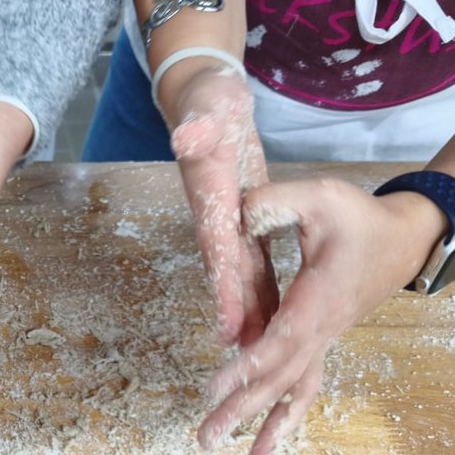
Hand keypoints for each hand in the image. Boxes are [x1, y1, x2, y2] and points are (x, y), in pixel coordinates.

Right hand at [165, 64, 277, 345]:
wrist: (203, 97)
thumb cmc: (207, 99)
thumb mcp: (205, 105)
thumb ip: (195, 126)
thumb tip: (185, 137)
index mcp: (209, 195)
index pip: (216, 246)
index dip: (222, 286)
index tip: (226, 323)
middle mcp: (214, 216)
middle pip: (227, 273)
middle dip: (235, 314)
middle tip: (245, 356)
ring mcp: (227, 221)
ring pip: (240, 275)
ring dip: (247, 311)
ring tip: (257, 352)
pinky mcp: (241, 220)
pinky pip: (251, 263)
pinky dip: (258, 292)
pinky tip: (269, 319)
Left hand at [198, 177, 446, 454]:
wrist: (405, 237)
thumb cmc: (360, 217)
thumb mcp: (320, 197)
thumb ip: (277, 202)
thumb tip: (240, 215)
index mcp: (319, 300)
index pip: (280, 342)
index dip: (247, 367)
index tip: (214, 389)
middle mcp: (323, 330)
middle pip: (281, 379)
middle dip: (242, 410)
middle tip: (204, 439)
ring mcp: (324, 340)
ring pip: (296, 391)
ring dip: (270, 426)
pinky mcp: (321, 341)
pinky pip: (303, 384)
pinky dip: (286, 413)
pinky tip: (266, 441)